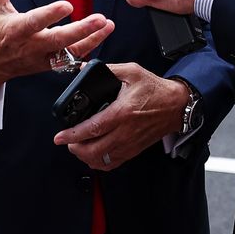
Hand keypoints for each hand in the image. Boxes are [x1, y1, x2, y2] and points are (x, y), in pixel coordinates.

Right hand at [0, 0, 112, 98]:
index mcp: (16, 30)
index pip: (35, 22)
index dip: (50, 14)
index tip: (67, 5)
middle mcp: (31, 46)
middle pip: (59, 40)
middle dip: (81, 30)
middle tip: (100, 19)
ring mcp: (42, 57)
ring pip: (70, 52)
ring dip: (92, 39)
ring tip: (107, 25)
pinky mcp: (50, 65)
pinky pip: (73, 58)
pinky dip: (89, 47)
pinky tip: (102, 33)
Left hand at [53, 64, 189, 169]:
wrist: (176, 105)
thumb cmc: (155, 89)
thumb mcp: (132, 72)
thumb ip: (109, 70)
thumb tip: (85, 69)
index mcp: (122, 112)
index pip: (92, 129)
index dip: (72, 135)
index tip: (59, 136)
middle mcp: (125, 132)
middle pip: (93, 150)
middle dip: (75, 148)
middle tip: (68, 141)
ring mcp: (129, 144)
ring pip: (101, 160)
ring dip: (85, 157)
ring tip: (79, 147)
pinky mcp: (133, 150)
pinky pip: (112, 164)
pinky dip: (99, 163)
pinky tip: (94, 154)